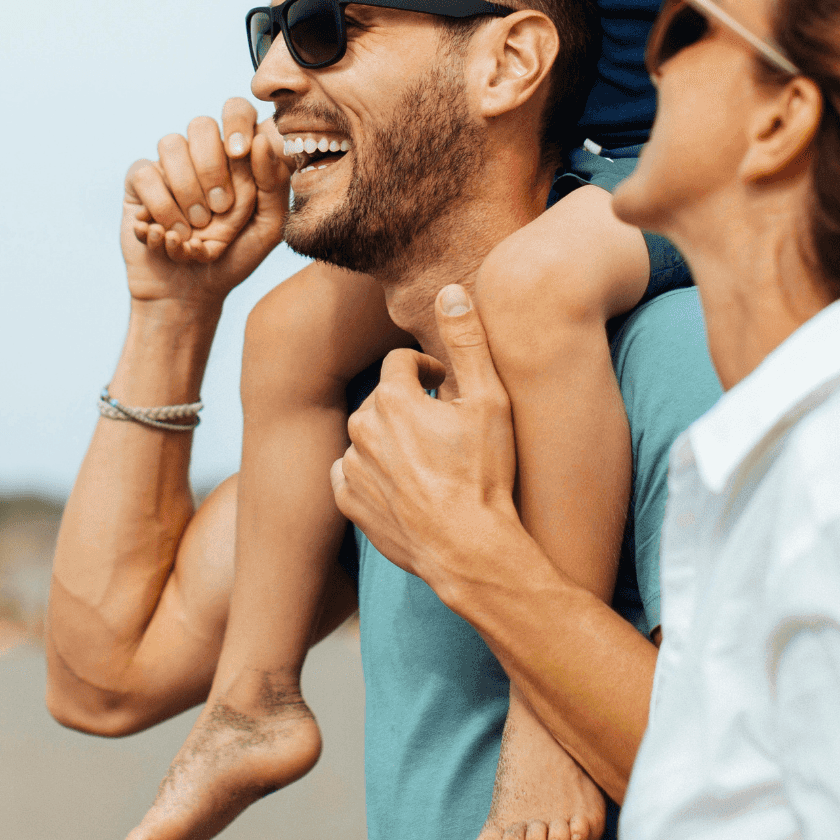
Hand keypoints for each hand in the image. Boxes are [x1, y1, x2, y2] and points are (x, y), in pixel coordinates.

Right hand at [121, 97, 290, 308]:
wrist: (190, 293)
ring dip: (186, 191)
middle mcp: (202, 153)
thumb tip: (261, 140)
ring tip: (194, 230)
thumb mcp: (268, 227)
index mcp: (238, 156)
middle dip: (212, 167)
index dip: (238, 123)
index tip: (241, 151)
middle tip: (220, 209)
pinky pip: (145, 173)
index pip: (238, 111)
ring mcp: (169, 165)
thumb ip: (273, 184)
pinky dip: (160, 207)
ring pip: (171, 144)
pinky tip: (167, 235)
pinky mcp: (140, 182)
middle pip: (202, 124)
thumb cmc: (234, 257)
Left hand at [331, 283, 525, 589]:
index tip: (448, 387)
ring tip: (427, 458)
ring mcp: (353, 468)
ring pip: (367, 437)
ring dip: (391, 439)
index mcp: (392, 398)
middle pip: (382, 398)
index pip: (400, 363)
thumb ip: (467, 340)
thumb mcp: (489, 400)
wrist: (469, 549)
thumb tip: (450, 290)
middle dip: (409, 404)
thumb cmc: (485, 474)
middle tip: (443, 425)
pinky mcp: (350, 503)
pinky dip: (371, 474)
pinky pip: (351, 474)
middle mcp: (362, 429)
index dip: (428, 371)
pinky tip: (402, 483)